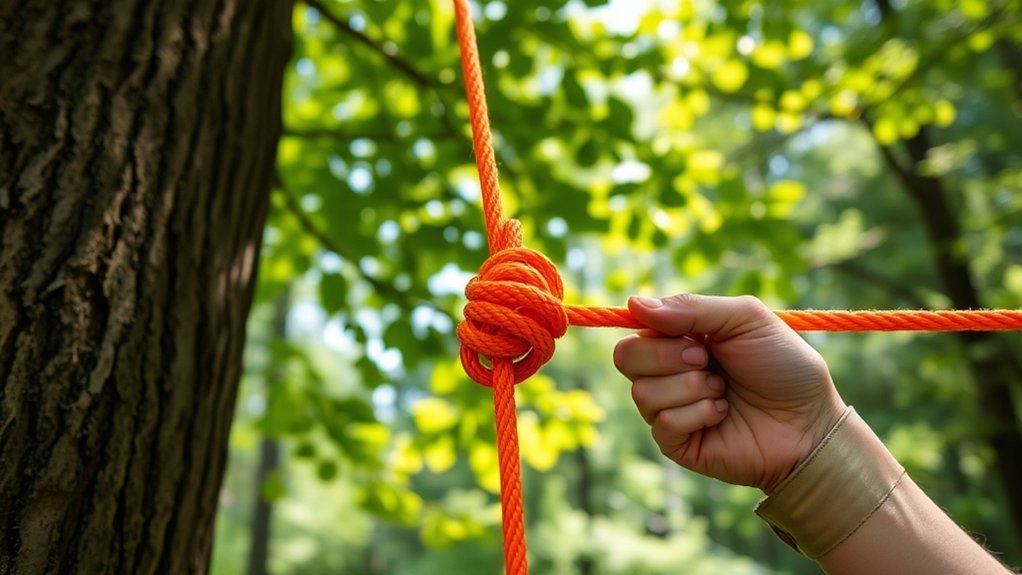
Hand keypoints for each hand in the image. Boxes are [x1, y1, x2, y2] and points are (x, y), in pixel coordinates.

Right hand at [613, 294, 846, 492]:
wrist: (809, 422)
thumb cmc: (784, 367)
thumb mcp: (745, 319)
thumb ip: (691, 307)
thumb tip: (633, 303)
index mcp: (679, 339)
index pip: (636, 329)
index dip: (657, 329)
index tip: (696, 335)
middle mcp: (668, 372)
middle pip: (626, 357)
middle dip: (670, 357)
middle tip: (707, 361)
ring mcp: (670, 408)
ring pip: (642, 393)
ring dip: (691, 387)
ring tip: (723, 392)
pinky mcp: (676, 443)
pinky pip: (663, 423)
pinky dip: (697, 414)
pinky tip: (722, 415)